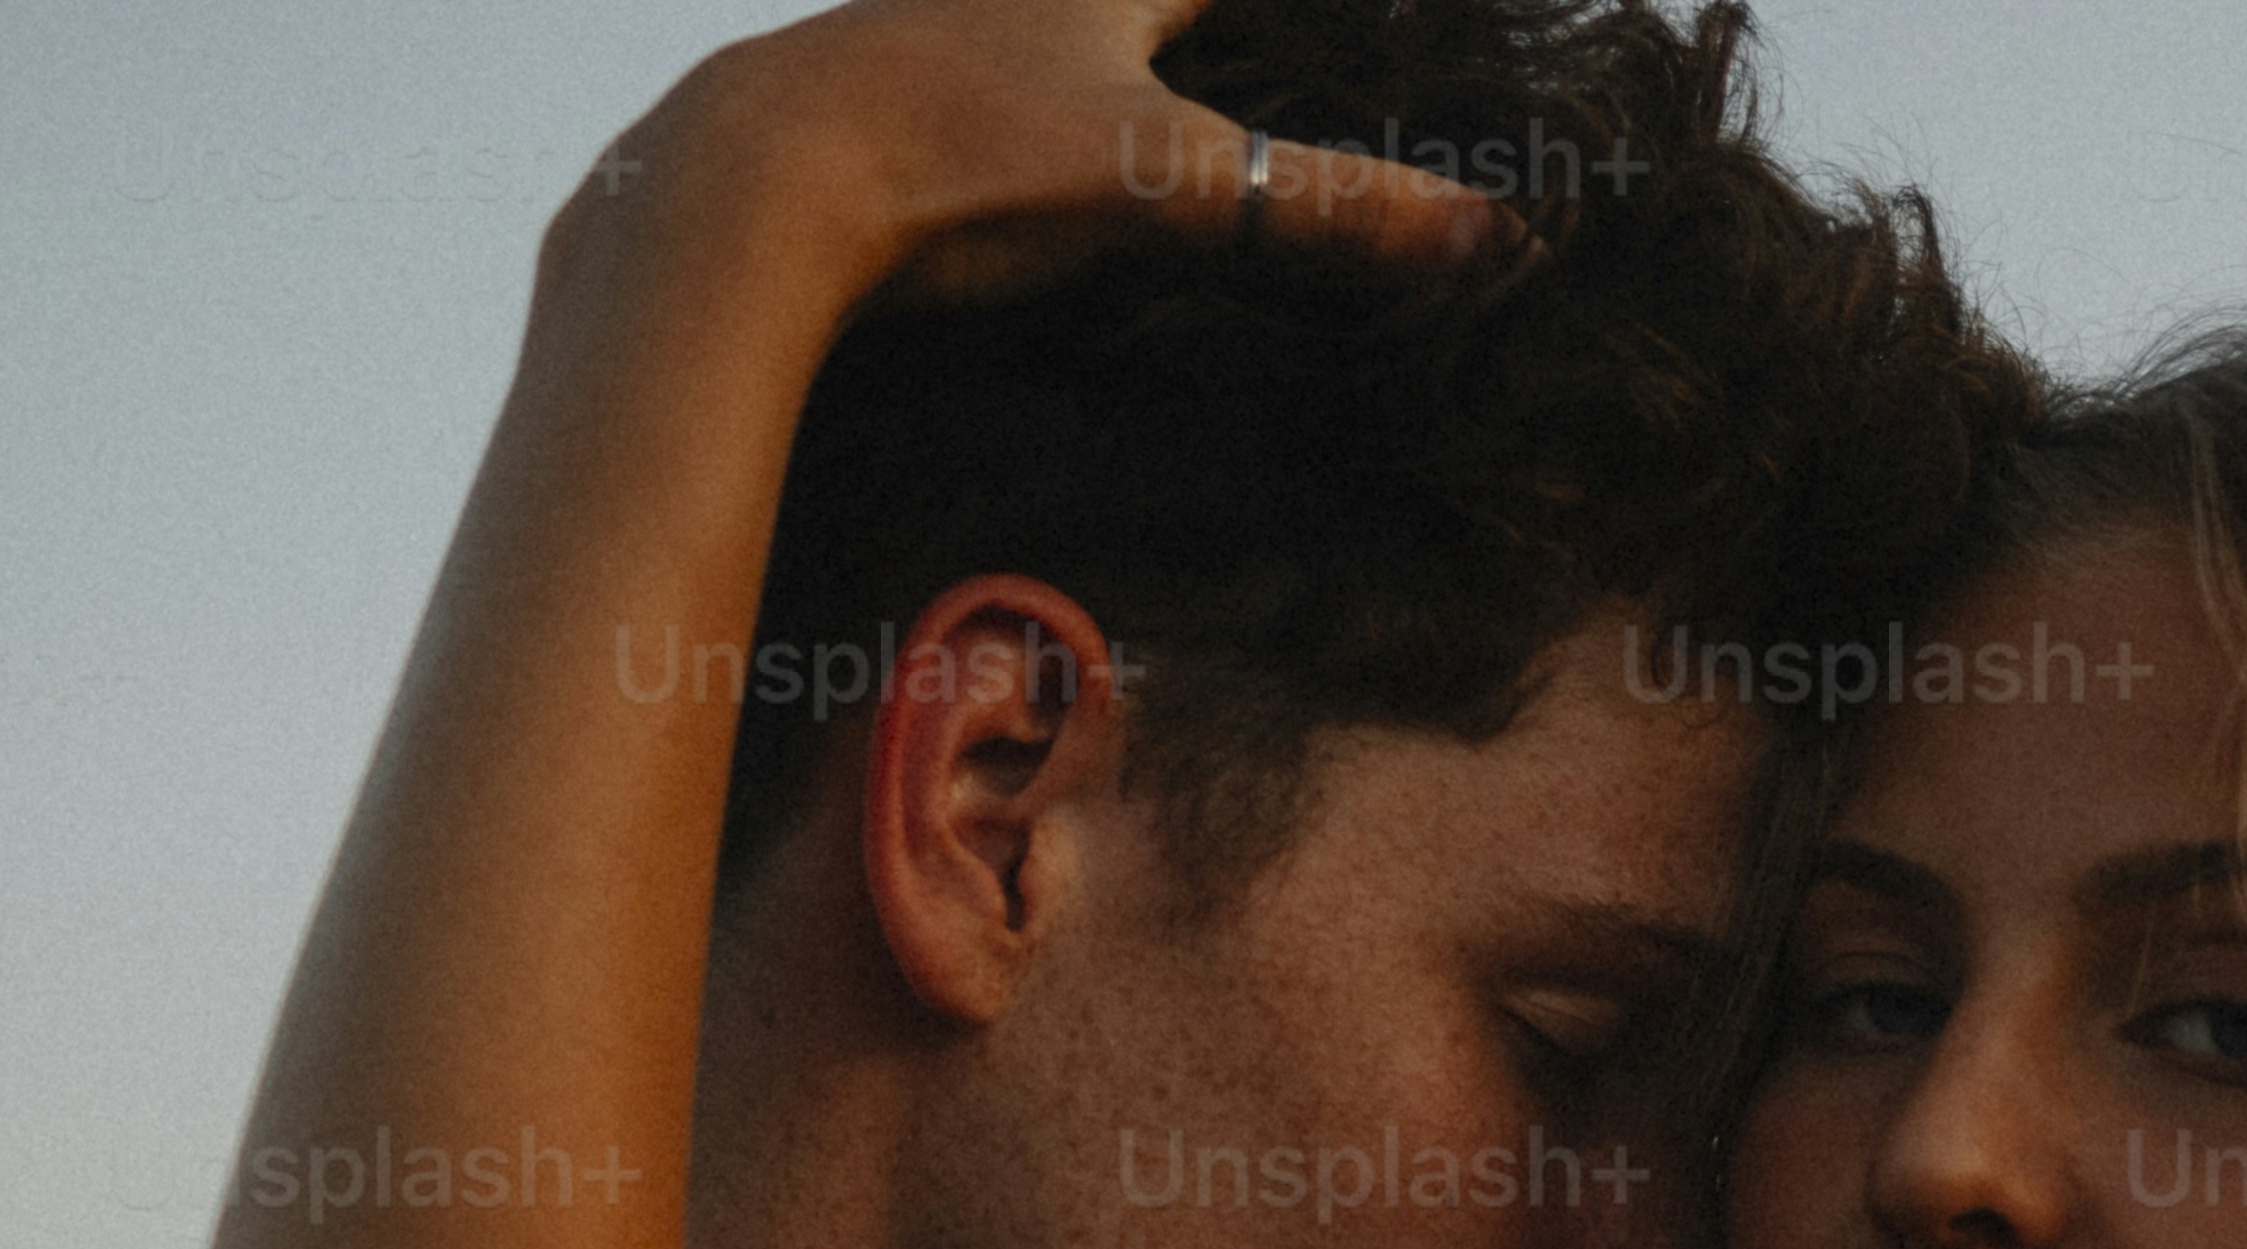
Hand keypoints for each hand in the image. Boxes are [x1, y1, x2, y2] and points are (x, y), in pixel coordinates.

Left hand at [619, 2, 1506, 314]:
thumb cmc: (964, 154)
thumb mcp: (1168, 182)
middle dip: (1184, 30)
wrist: (761, 184)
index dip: (1314, 30)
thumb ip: (1325, 207)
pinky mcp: (892, 90)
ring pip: (1051, 28)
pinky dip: (1034, 85)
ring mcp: (952, 26)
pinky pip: (990, 68)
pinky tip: (1033, 136)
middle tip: (1236, 60)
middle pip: (1140, 6)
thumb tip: (1484, 228)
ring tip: (1144, 77)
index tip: (1373, 41)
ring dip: (1093, 43)